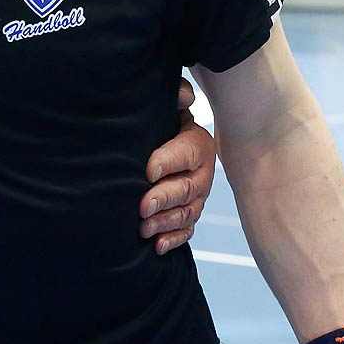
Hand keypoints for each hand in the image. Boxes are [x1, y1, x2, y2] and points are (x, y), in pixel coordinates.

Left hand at [139, 78, 215, 255]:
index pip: (187, 153)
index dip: (169, 161)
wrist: (162, 141)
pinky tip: (157, 246)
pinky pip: (186, 231)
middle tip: (142, 205)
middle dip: (164, 198)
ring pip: (186, 213)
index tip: (148, 170)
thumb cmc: (162, 123)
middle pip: (187, 189)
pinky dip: (173, 240)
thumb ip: (176, 97)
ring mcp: (196, 197)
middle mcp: (201, 173)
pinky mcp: (188, 214)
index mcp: (197, 144)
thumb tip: (183, 97)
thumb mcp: (168, 107)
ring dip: (165, 222)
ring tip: (144, 228)